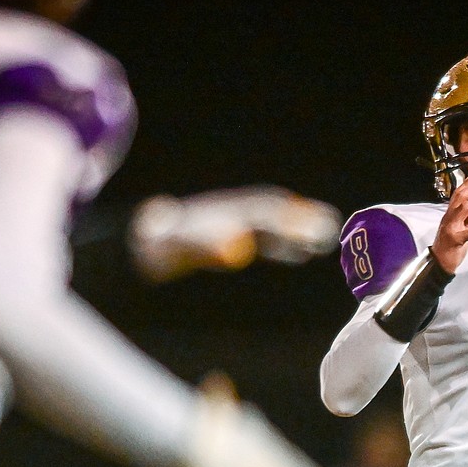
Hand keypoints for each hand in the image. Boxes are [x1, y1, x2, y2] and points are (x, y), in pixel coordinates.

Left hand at [127, 185, 341, 281]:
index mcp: (226, 214)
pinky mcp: (226, 240)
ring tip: (326, 239)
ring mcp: (230, 225)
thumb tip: (238, 249)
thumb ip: (208, 247)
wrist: (136, 242)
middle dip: (302, 222)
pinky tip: (300, 253)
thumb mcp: (180, 246)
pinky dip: (284, 243)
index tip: (319, 226)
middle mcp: (232, 215)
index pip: (266, 213)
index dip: (293, 219)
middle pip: (273, 216)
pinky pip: (263, 238)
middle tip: (331, 231)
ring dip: (298, 231)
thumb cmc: (157, 246)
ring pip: (272, 226)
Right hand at [431, 169, 467, 273]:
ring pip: (464, 208)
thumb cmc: (449, 246)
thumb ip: (467, 218)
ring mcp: (451, 228)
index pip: (457, 194)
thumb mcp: (459, 228)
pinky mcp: (457, 239)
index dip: (467, 183)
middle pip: (460, 197)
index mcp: (449, 214)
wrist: (438, 263)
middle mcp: (448, 218)